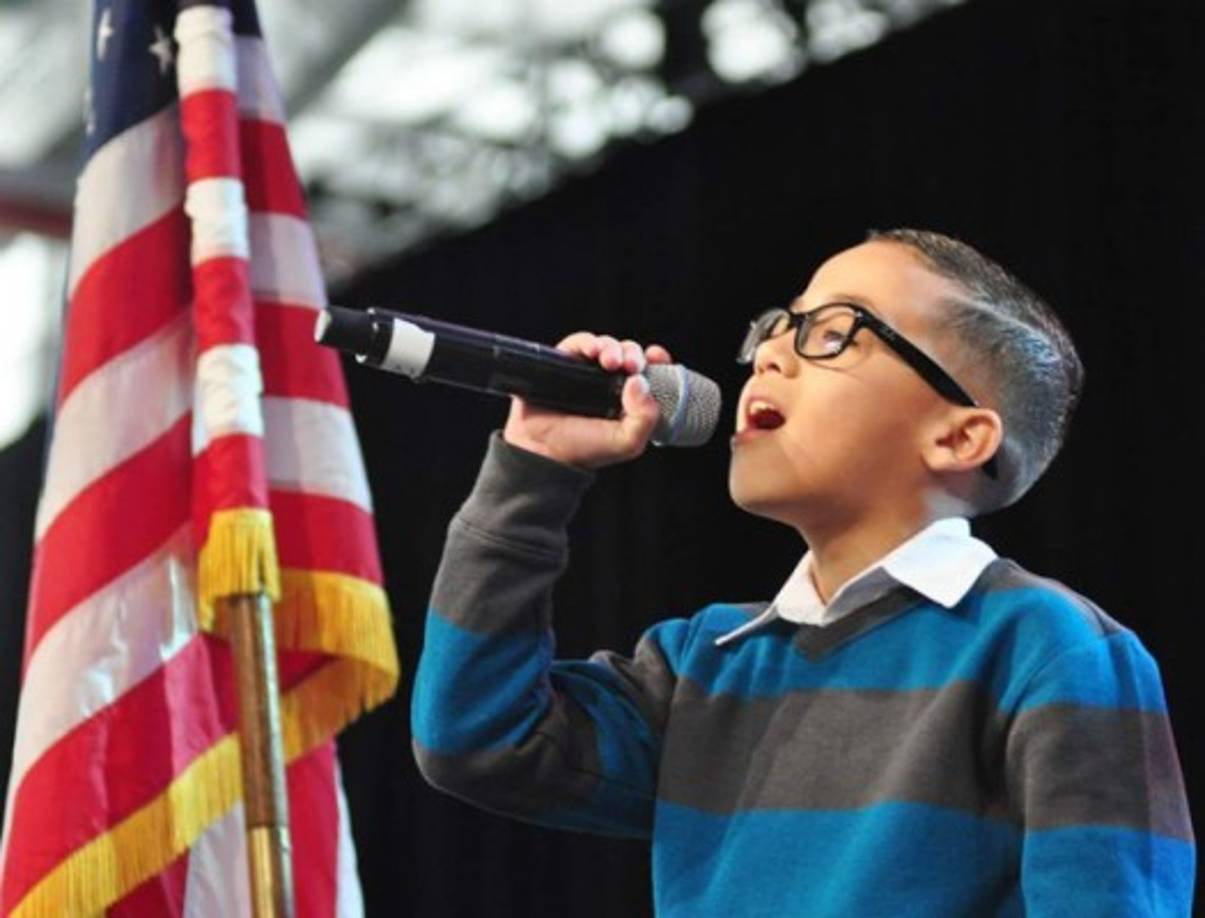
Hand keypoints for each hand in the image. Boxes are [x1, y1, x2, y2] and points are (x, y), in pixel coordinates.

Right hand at [502, 332, 673, 468]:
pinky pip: (580, 343)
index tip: (657, 356)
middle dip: (633, 354)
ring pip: (607, 346)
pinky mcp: (564, 363)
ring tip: (610, 361)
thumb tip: (639, 381)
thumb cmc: (584, 450)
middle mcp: (609, 383)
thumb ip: (645, 417)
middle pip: (630, 355)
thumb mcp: (627, 442)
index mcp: (629, 400)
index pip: (650, 373)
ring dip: (613, 347)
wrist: (543, 451)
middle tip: (631, 365)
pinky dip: (589, 341)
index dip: (657, 361)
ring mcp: (587, 372)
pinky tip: (592, 351)